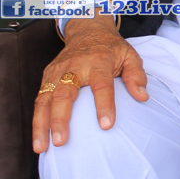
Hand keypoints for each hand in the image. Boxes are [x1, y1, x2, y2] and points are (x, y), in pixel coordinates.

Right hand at [32, 15, 147, 152]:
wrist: (88, 31)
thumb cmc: (111, 49)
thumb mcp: (130, 56)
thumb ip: (137, 76)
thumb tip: (142, 97)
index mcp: (98, 61)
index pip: (102, 85)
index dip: (104, 105)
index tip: (107, 125)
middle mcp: (74, 67)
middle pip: (65, 93)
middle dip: (61, 119)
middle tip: (61, 141)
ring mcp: (57, 72)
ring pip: (45, 99)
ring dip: (42, 124)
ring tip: (42, 147)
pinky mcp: (47, 76)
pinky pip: (39, 99)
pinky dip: (37, 119)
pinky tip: (39, 138)